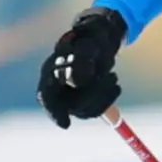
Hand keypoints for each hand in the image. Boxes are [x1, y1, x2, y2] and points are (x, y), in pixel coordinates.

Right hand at [38, 7, 125, 127]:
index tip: (66, 125)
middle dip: (94, 95)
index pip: (46, 95)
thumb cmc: (91, 37)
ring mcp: (69, 95)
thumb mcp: (89, 40)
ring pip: (85, 110)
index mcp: (51, 69)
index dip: (53, 112)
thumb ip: (82, 56)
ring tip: (114, 77)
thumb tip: (77, 81)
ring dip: (104, 96)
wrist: (99, 39)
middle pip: (71, 105)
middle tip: (114, 77)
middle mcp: (57, 85)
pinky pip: (96, 109)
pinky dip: (108, 98)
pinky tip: (115, 84)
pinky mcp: (83, 100)